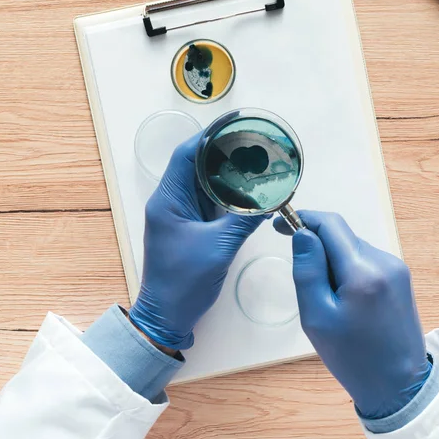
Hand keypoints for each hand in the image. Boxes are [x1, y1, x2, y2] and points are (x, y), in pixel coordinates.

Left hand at [129, 133, 265, 349]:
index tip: (234, 122)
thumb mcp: (219, 248)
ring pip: (202, 181)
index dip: (210, 135)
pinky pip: (207, 200)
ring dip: (224, 170)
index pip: (187, 155)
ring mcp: (178, 214)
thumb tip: (272, 200)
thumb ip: (245, 219)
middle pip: (195, 164)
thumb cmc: (184, 282)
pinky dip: (225, 192)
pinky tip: (245, 188)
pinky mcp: (188, 226)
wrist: (166, 316)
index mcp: (168, 200)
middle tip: (251, 139)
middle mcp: (170, 201)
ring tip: (252, 157)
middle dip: (222, 149)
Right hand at [274, 211, 430, 418]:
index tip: (280, 226)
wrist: (399, 386)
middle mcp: (385, 261)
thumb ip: (307, 269)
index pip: (330, 224)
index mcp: (363, 270)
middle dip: (318, 249)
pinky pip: (364, 261)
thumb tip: (303, 232)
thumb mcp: (317, 316)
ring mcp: (396, 268)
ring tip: (329, 300)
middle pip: (341, 236)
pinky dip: (348, 271)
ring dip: (333, 262)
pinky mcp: (400, 278)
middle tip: (306, 284)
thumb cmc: (352, 357)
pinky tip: (346, 301)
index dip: (303, 219)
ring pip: (352, 248)